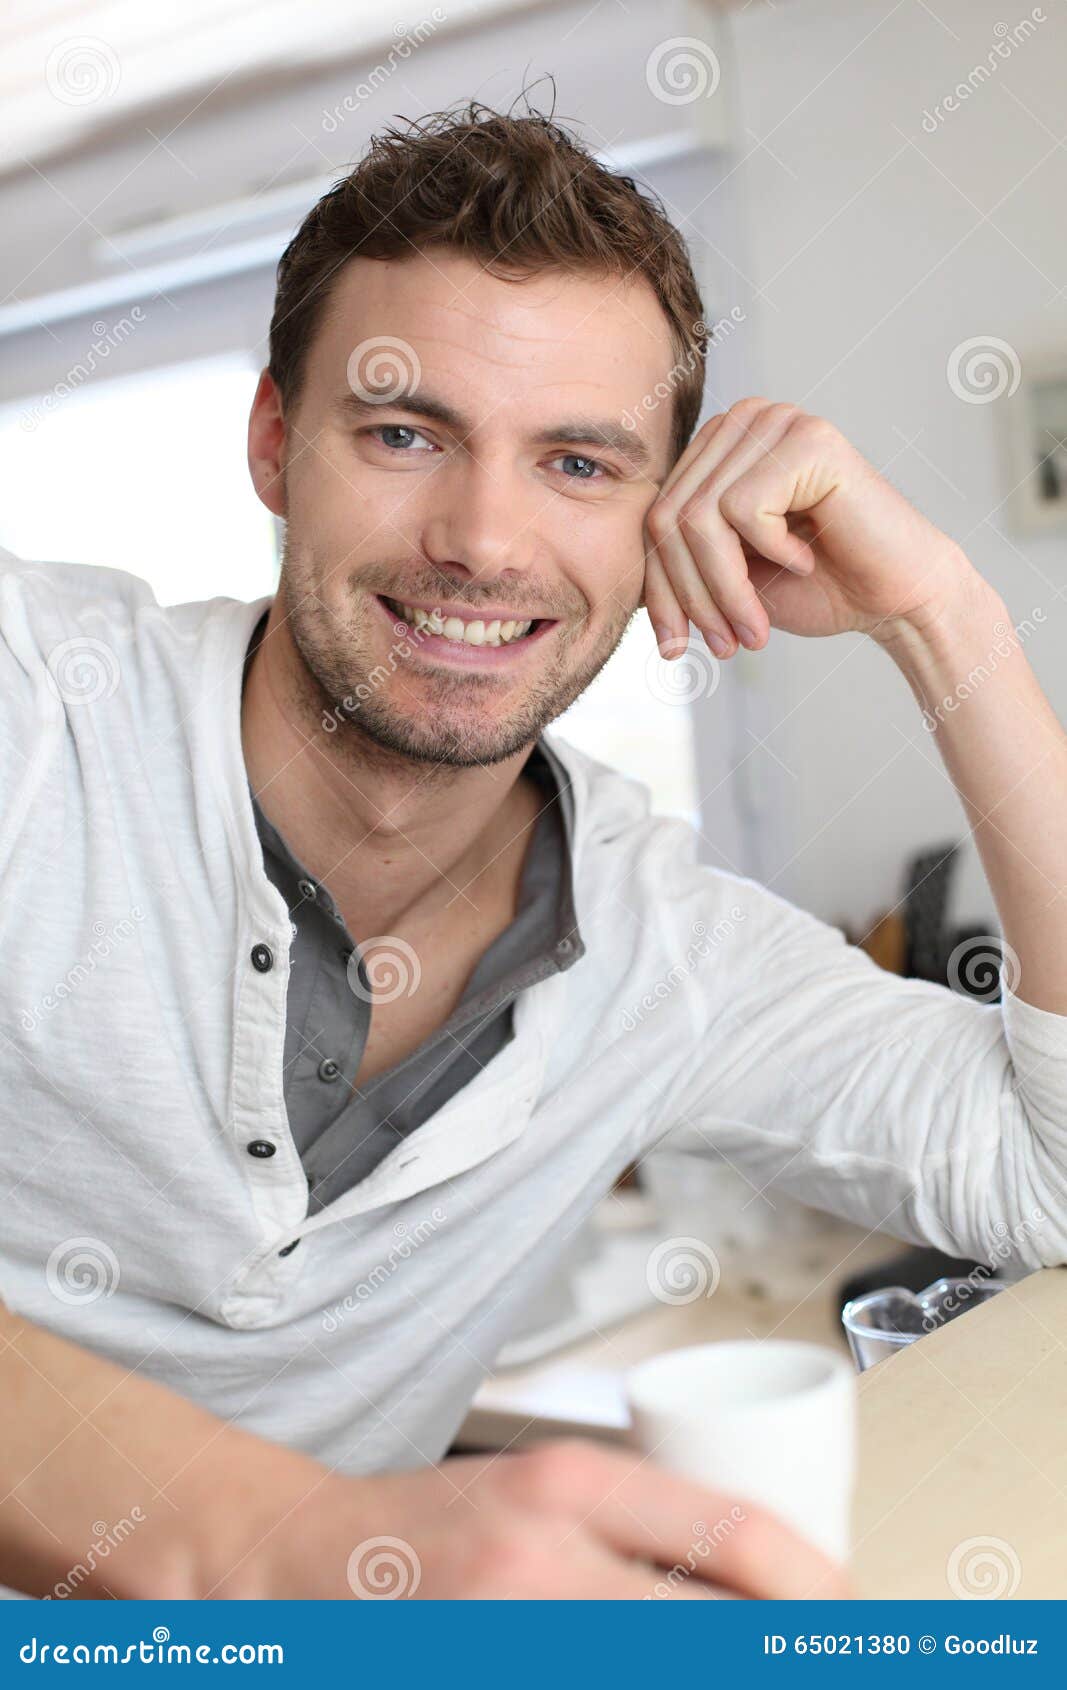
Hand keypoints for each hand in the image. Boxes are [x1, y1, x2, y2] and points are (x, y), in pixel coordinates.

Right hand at [230, 1440, 851, 1599]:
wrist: (290, 1564)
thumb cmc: (424, 1530)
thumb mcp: (544, 1494)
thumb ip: (641, 1527)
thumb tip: (765, 1583)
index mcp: (570, 1484)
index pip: (733, 1532)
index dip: (812, 1583)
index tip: (847, 1606)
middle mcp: (545, 1553)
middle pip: (708, 1619)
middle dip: (778, 1636)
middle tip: (816, 1639)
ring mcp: (513, 1619)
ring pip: (662, 1641)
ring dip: (724, 1648)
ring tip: (754, 1645)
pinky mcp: (482, 1653)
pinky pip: (602, 1660)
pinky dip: (651, 1652)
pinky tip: (661, 1648)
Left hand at [643, 397, 972, 657]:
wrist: (896, 597)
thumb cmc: (817, 588)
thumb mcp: (726, 581)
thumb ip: (675, 567)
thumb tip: (614, 584)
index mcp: (716, 448)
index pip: (653, 518)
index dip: (658, 590)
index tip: (675, 649)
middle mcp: (742, 421)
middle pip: (668, 518)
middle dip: (689, 597)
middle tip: (722, 646)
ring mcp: (776, 422)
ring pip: (699, 520)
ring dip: (723, 592)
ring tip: (753, 629)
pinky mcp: (808, 439)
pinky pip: (743, 510)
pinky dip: (768, 557)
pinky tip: (805, 563)